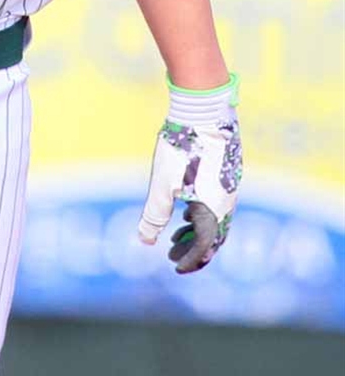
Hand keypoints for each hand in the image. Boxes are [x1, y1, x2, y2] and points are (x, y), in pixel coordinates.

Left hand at [137, 74, 241, 272]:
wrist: (204, 109)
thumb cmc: (182, 146)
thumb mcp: (162, 183)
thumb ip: (154, 214)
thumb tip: (145, 241)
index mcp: (214, 210)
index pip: (205, 247)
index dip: (190, 260)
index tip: (175, 267)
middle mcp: (228, 202)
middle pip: (214, 236)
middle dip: (193, 249)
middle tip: (173, 255)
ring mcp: (230, 185)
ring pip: (216, 219)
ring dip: (197, 230)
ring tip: (176, 233)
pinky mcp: (227, 170)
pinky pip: (218, 202)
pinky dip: (202, 212)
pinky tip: (186, 206)